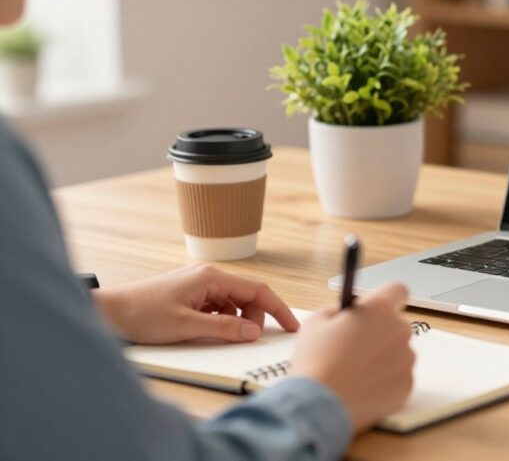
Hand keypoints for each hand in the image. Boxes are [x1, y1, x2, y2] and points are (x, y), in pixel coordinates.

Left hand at [94, 264, 298, 344]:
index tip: (292, 327)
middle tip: (244, 340)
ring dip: (236, 321)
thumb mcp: (186, 326)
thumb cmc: (142, 314)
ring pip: (233, 303)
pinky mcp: (190, 295)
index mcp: (211, 276)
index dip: (278, 309)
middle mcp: (208, 276)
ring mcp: (199, 285)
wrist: (107, 312)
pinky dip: (221, 321)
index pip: (258, 290)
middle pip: (248, 297)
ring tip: (220, 337)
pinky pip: (218, 307)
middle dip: (254, 319)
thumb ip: (223, 329)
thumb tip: (254, 333)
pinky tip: (206, 331)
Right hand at [290, 283, 414, 432]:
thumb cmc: (315, 361)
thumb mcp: (316, 322)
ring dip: (383, 358)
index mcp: (379, 310)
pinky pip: (399, 376)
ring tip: (356, 372)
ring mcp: (406, 359)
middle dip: (380, 332)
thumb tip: (347, 312)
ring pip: (399, 352)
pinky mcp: (407, 385)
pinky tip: (363, 387)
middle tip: (356, 347)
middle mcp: (399, 331)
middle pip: (396, 325)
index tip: (377, 309)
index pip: (398, 290)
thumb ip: (338, 310)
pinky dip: (386, 381)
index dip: (387, 298)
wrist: (319, 405)